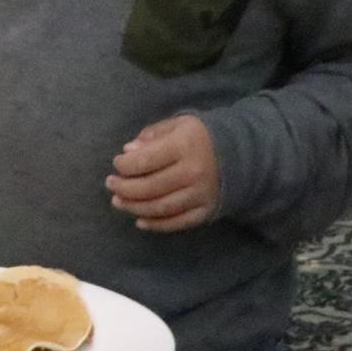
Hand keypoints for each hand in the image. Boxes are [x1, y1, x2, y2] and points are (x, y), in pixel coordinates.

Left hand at [107, 115, 220, 232]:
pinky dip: (156, 224)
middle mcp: (194, 172)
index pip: (145, 160)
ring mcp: (201, 194)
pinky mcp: (206, 211)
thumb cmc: (199, 137)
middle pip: (150, 187)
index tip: (117, 164)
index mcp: (185, 145)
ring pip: (161, 207)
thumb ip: (151, 135)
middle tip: (111, 185)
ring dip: (134, 207)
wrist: (241, 155)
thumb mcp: (177, 125)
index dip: (125, 165)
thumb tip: (128, 151)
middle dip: (124, 188)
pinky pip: (177, 222)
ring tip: (118, 202)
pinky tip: (140, 220)